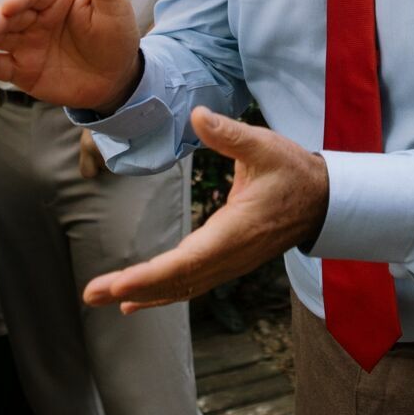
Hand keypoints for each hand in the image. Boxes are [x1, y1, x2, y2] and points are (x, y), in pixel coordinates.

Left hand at [83, 108, 328, 312]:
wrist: (322, 200)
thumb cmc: (291, 171)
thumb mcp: (264, 145)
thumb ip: (229, 133)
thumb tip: (198, 114)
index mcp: (235, 231)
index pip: (187, 261)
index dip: (152, 275)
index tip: (120, 285)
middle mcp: (230, 256)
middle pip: (177, 281)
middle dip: (132, 288)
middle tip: (91, 293)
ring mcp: (230, 263)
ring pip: (181, 287)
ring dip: (141, 293)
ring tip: (102, 296)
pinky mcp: (228, 262)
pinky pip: (190, 284)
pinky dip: (161, 292)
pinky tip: (134, 300)